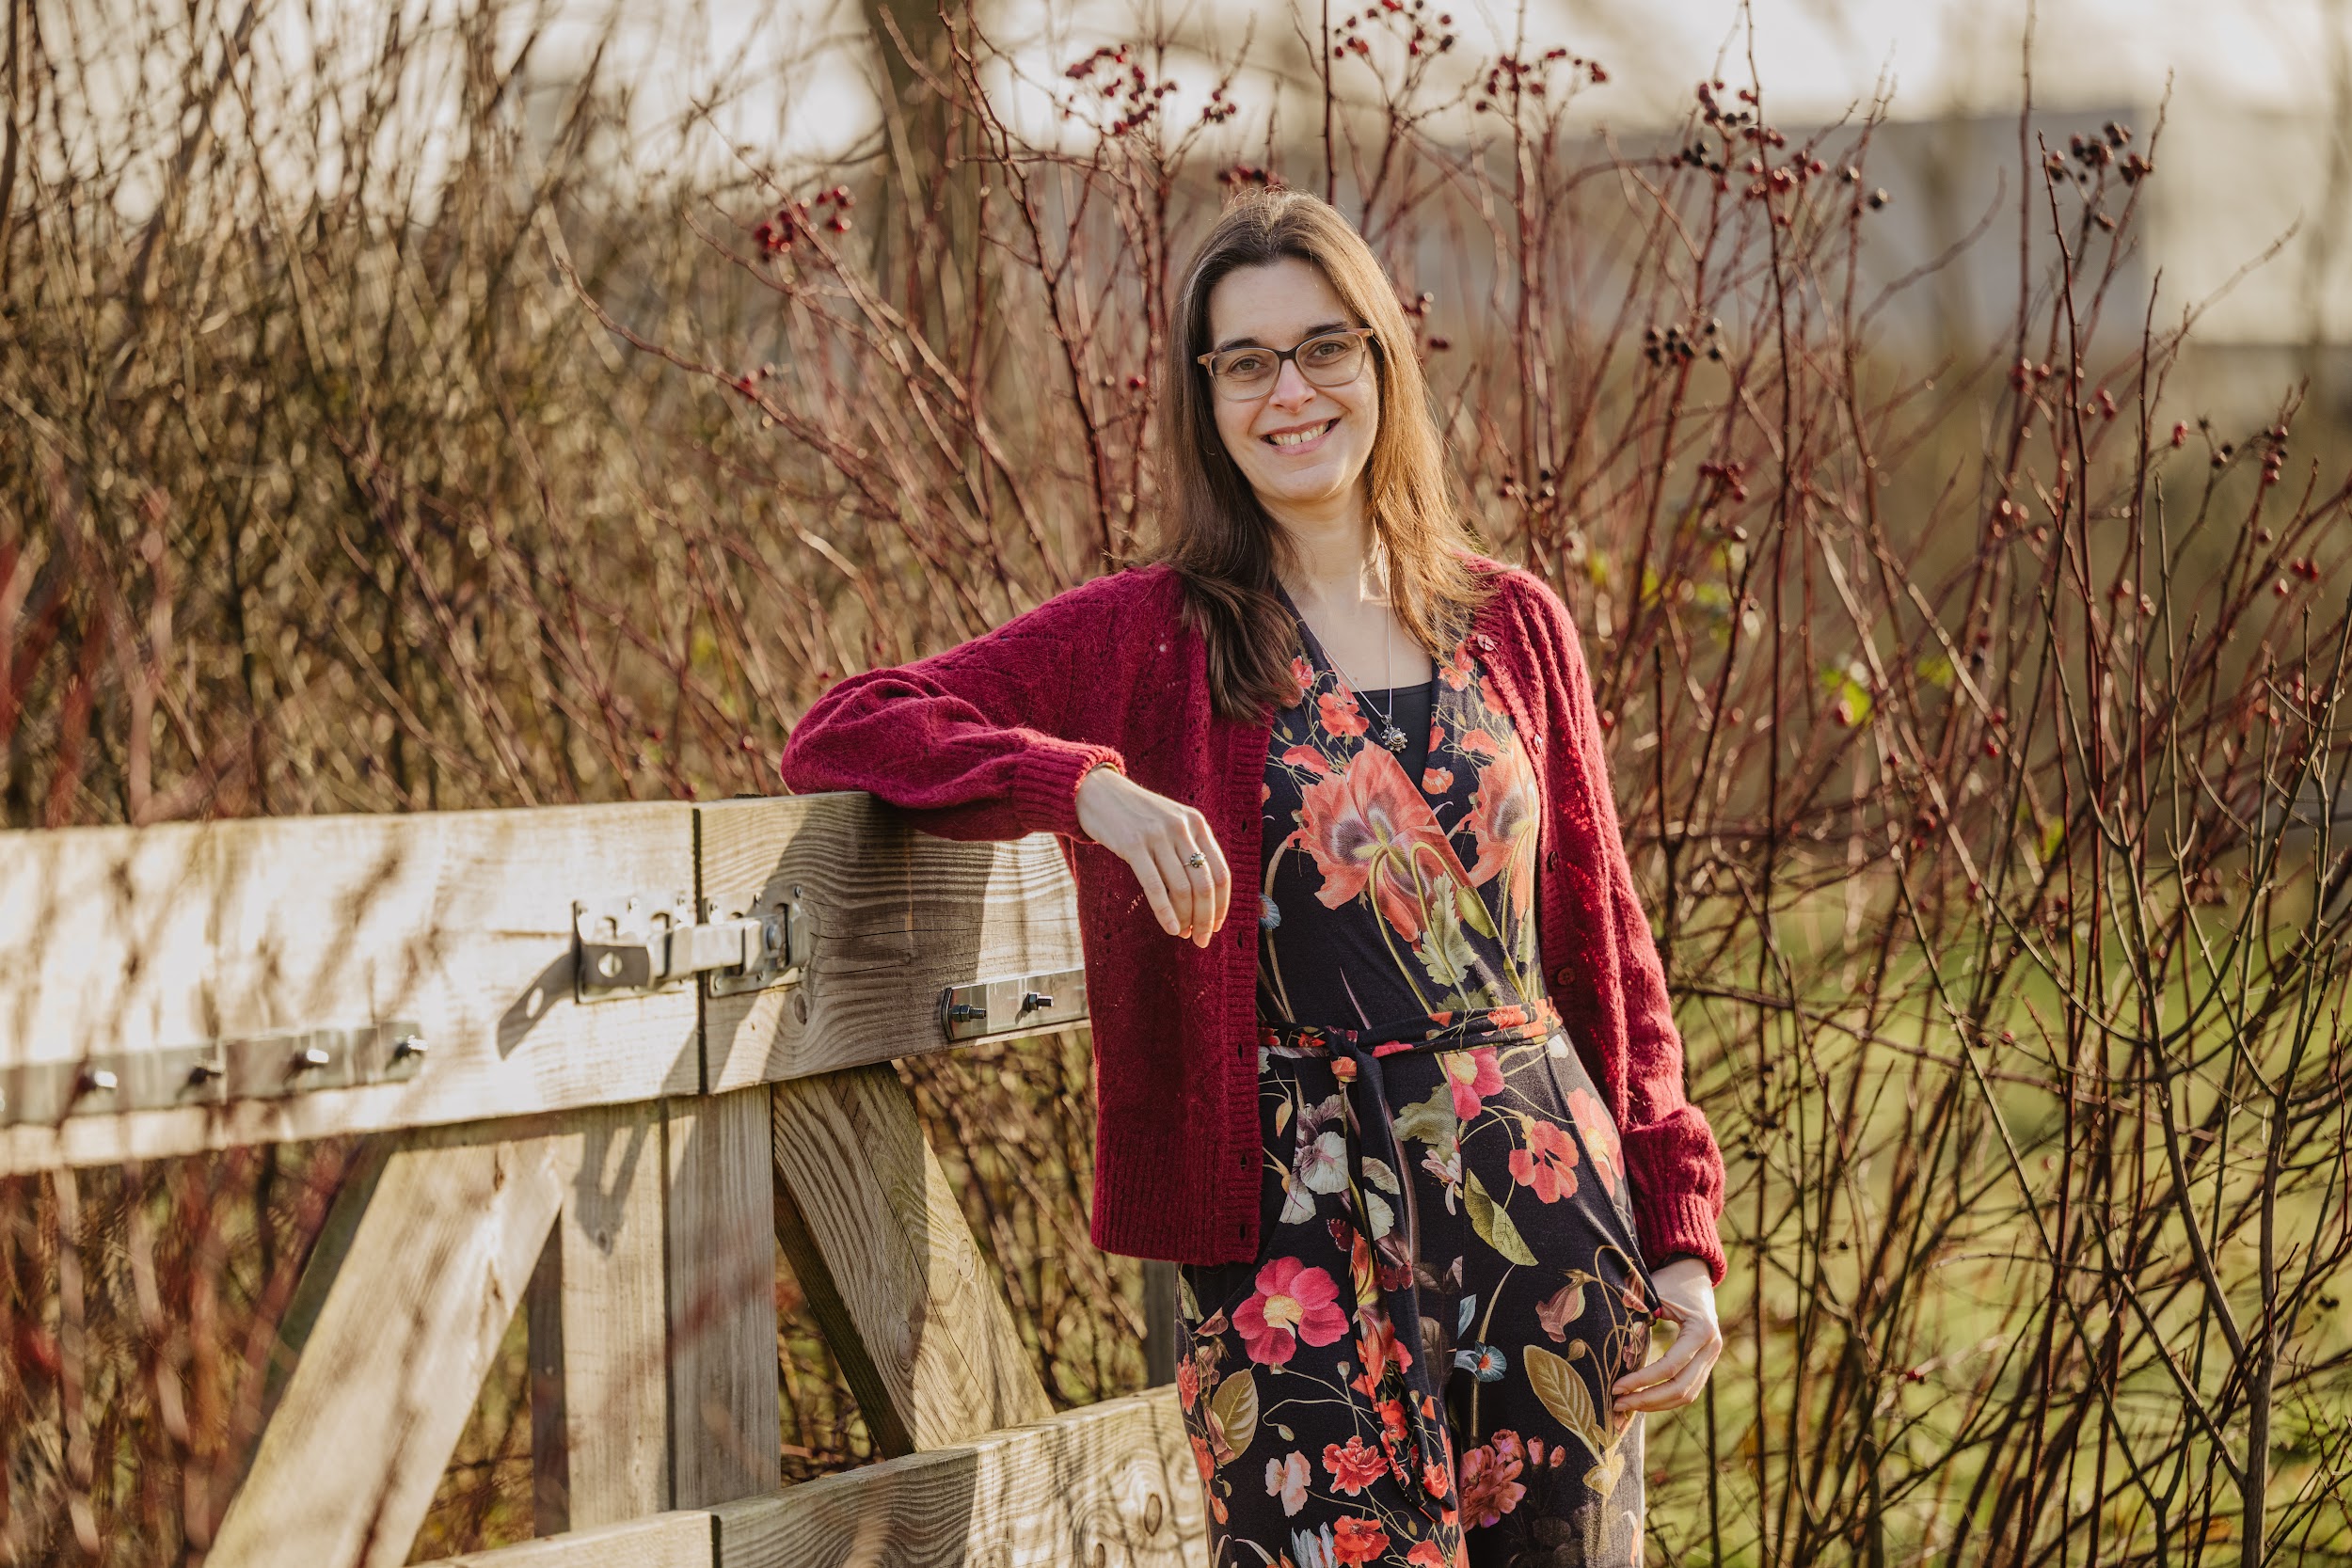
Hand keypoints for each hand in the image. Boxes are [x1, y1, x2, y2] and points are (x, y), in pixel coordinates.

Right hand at [1074, 764, 1231, 948]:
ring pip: (1181, 889)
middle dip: (1206, 918)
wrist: (1097, 791)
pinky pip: (1155, 887)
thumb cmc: (1136, 815)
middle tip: (1201, 939)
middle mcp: (1182, 828)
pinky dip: (1165, 912)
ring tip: (1182, 934)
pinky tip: (1169, 928)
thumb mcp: (1171, 823)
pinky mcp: (1132, 845)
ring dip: (1185, 918)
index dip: (1221, 905)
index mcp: (1197, 823)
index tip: (1215, 926)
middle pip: (1204, 885)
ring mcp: (1157, 835)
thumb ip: (1189, 849)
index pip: (1220, 872)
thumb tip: (1204, 897)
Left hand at [1611, 1257, 1720, 1416]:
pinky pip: (1687, 1389)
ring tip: (1626, 1405)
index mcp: (1701, 1329)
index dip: (1642, 1381)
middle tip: (1617, 1404)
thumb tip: (1615, 1341)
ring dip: (1656, 1404)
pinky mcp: (1705, 1364)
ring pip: (1686, 1395)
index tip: (1616, 1387)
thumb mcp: (1655, 1291)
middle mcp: (1712, 1348)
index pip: (1670, 1366)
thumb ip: (1638, 1312)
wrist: (1694, 1275)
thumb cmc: (1671, 1282)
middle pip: (1681, 1388)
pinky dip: (1665, 1398)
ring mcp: (1711, 1358)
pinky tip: (1642, 1400)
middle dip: (1647, 1400)